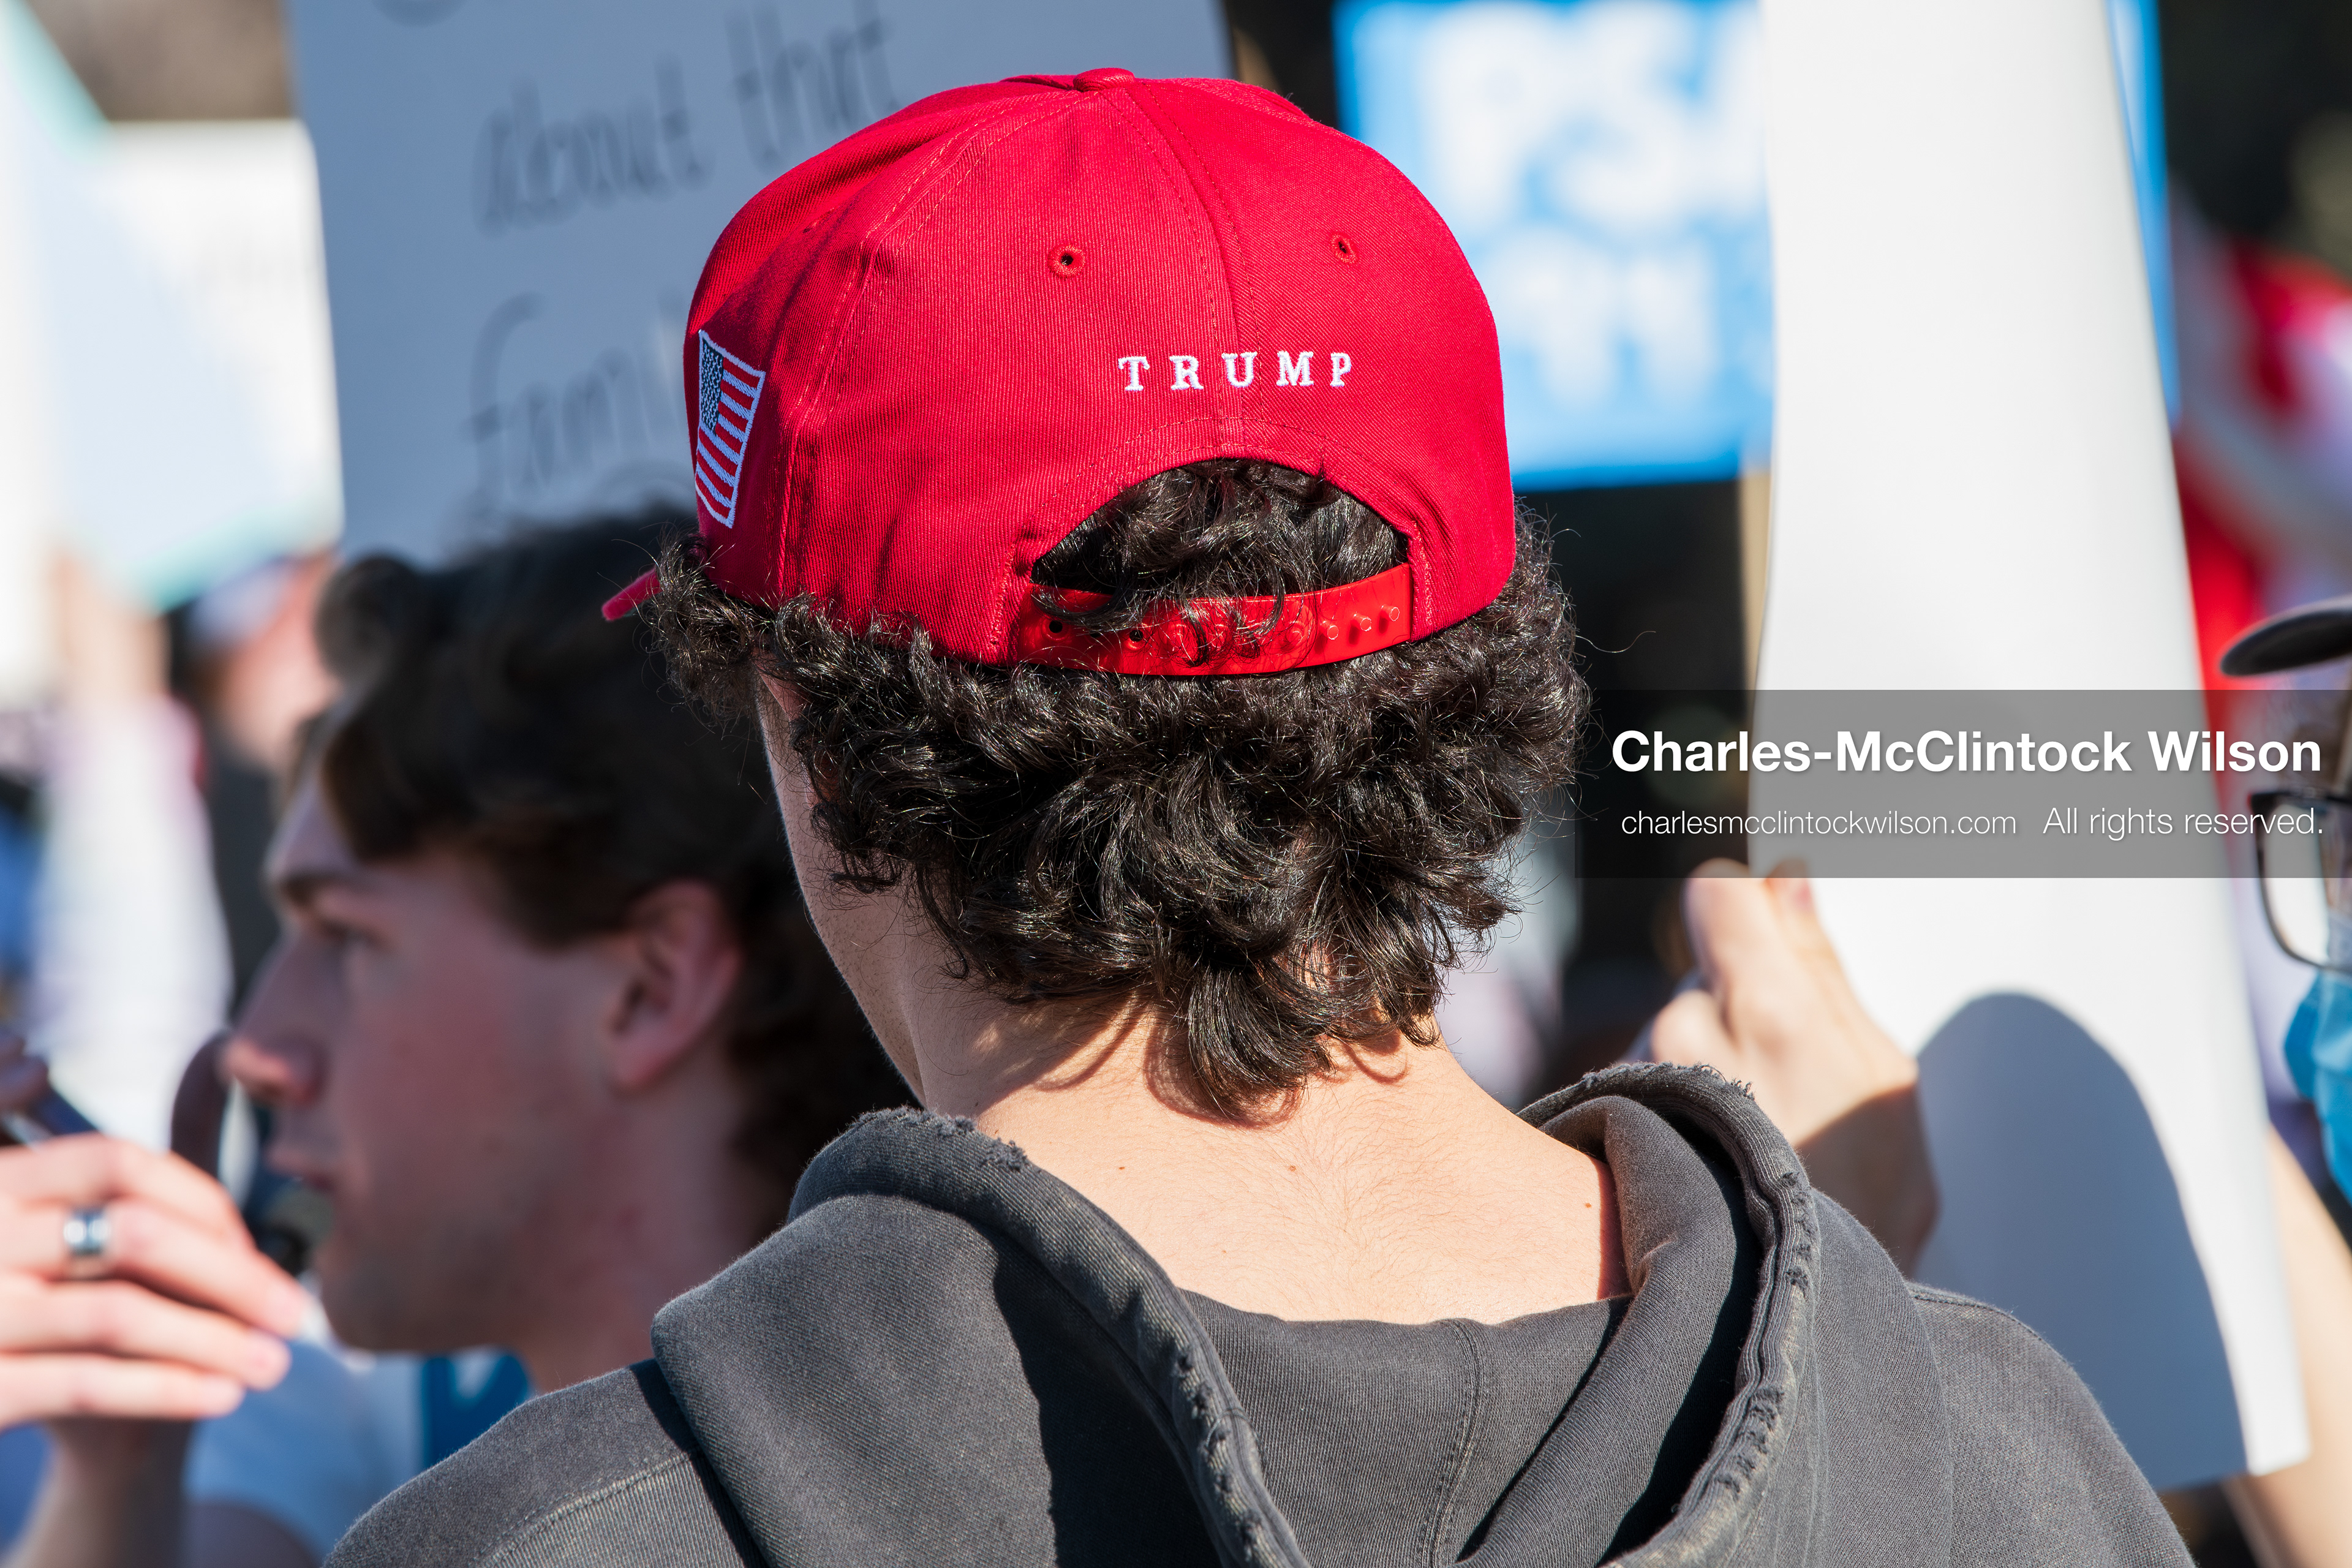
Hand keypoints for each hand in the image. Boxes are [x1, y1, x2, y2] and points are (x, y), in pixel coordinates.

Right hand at [0, 1037, 306, 1428]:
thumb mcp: (57, 1209)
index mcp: (0, 1181)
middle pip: (135, 1235)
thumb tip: (218, 1049)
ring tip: (275, 1363)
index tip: (251, 1246)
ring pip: (120, 1315)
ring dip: (216, 1342)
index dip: (201, 1202)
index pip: (119, 1163)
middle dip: (233, 1278)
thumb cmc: (39, 1292)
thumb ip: (128, 1153)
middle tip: (296, 1314)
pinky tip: (223, 1394)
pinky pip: (86, 1385)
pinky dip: (167, 1389)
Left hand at [1649, 862, 1938, 1271]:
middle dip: (1734, 1007)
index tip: (1759, 930)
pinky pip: (1648, 1087)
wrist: (1796, 1314)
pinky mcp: (1611, 1123)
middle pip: (1698, 973)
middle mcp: (1684, 1033)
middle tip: (1784, 1079)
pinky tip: (1714, 1158)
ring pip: (1673, 1034)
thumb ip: (1822, 967)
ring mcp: (1640, 1082)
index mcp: (1766, 1010)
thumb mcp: (1880, 1081)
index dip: (1740, 904)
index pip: (1719, 892)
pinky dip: (1677, 1109)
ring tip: (1757, 1135)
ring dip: (1705, 1065)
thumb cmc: (1865, 1206)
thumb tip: (1789, 877)